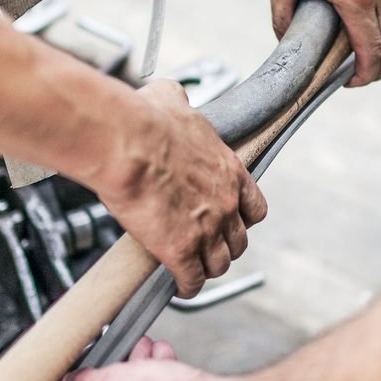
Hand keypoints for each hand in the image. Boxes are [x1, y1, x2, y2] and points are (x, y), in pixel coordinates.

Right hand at [95, 80, 267, 296]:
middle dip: (225, 245)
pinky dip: (187, 285)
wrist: (125, 142)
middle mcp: (225, 202)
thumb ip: (179, 102)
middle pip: (239, 240)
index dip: (243, 217)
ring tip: (195, 269)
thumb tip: (171, 95)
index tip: (233, 220)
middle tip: (209, 245)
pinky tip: (180, 285)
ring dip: (208, 267)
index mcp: (229, 170)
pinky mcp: (180, 250)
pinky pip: (192, 279)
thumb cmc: (145, 121)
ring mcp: (206, 229)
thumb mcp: (171, 100)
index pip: (255, 206)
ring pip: (219, 263)